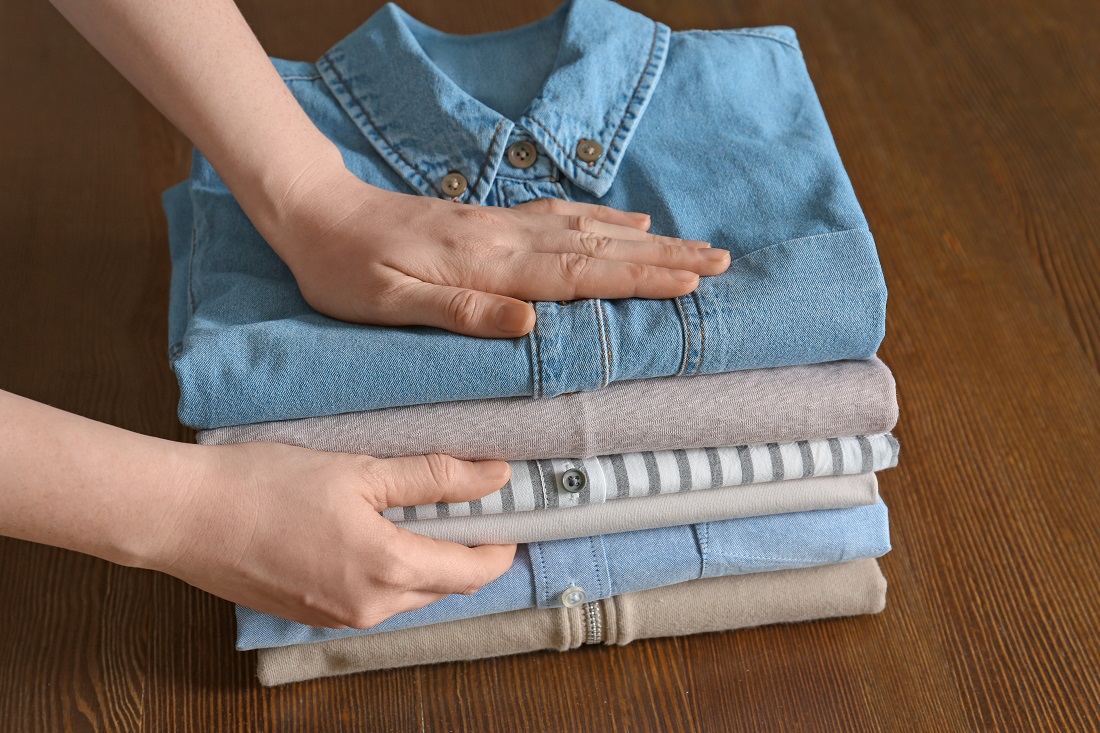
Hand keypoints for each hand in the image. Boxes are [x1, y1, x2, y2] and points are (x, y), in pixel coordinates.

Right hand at [154, 442, 516, 628]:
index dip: (501, 546)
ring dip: (427, 559)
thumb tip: (494, 475)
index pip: (473, 572)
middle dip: (466, 550)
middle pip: (445, 585)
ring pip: (410, 592)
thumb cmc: (265, 486)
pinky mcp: (314, 614)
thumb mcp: (360, 471)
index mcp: (387, 571)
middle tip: (469, 504)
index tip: (512, 516)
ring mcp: (339, 616)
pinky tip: (375, 531)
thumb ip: (433, 476)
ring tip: (421, 510)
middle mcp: (369, 606)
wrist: (185, 516)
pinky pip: (374, 598)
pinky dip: (390, 570)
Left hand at [258, 159, 730, 337]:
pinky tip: (627, 223)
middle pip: (599, 248)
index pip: (577, 275)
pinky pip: (560, 217)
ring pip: (589, 230)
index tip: (691, 282)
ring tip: (694, 247)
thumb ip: (461, 311)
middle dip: (663, 258)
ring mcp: (501, 225)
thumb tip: (530, 321)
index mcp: (486, 264)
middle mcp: (504, 238)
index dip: (639, 280)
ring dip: (646, 240)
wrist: (316, 213)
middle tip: (719, 263)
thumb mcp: (389, 303)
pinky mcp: (490, 221)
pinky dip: (603, 220)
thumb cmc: (345, 269)